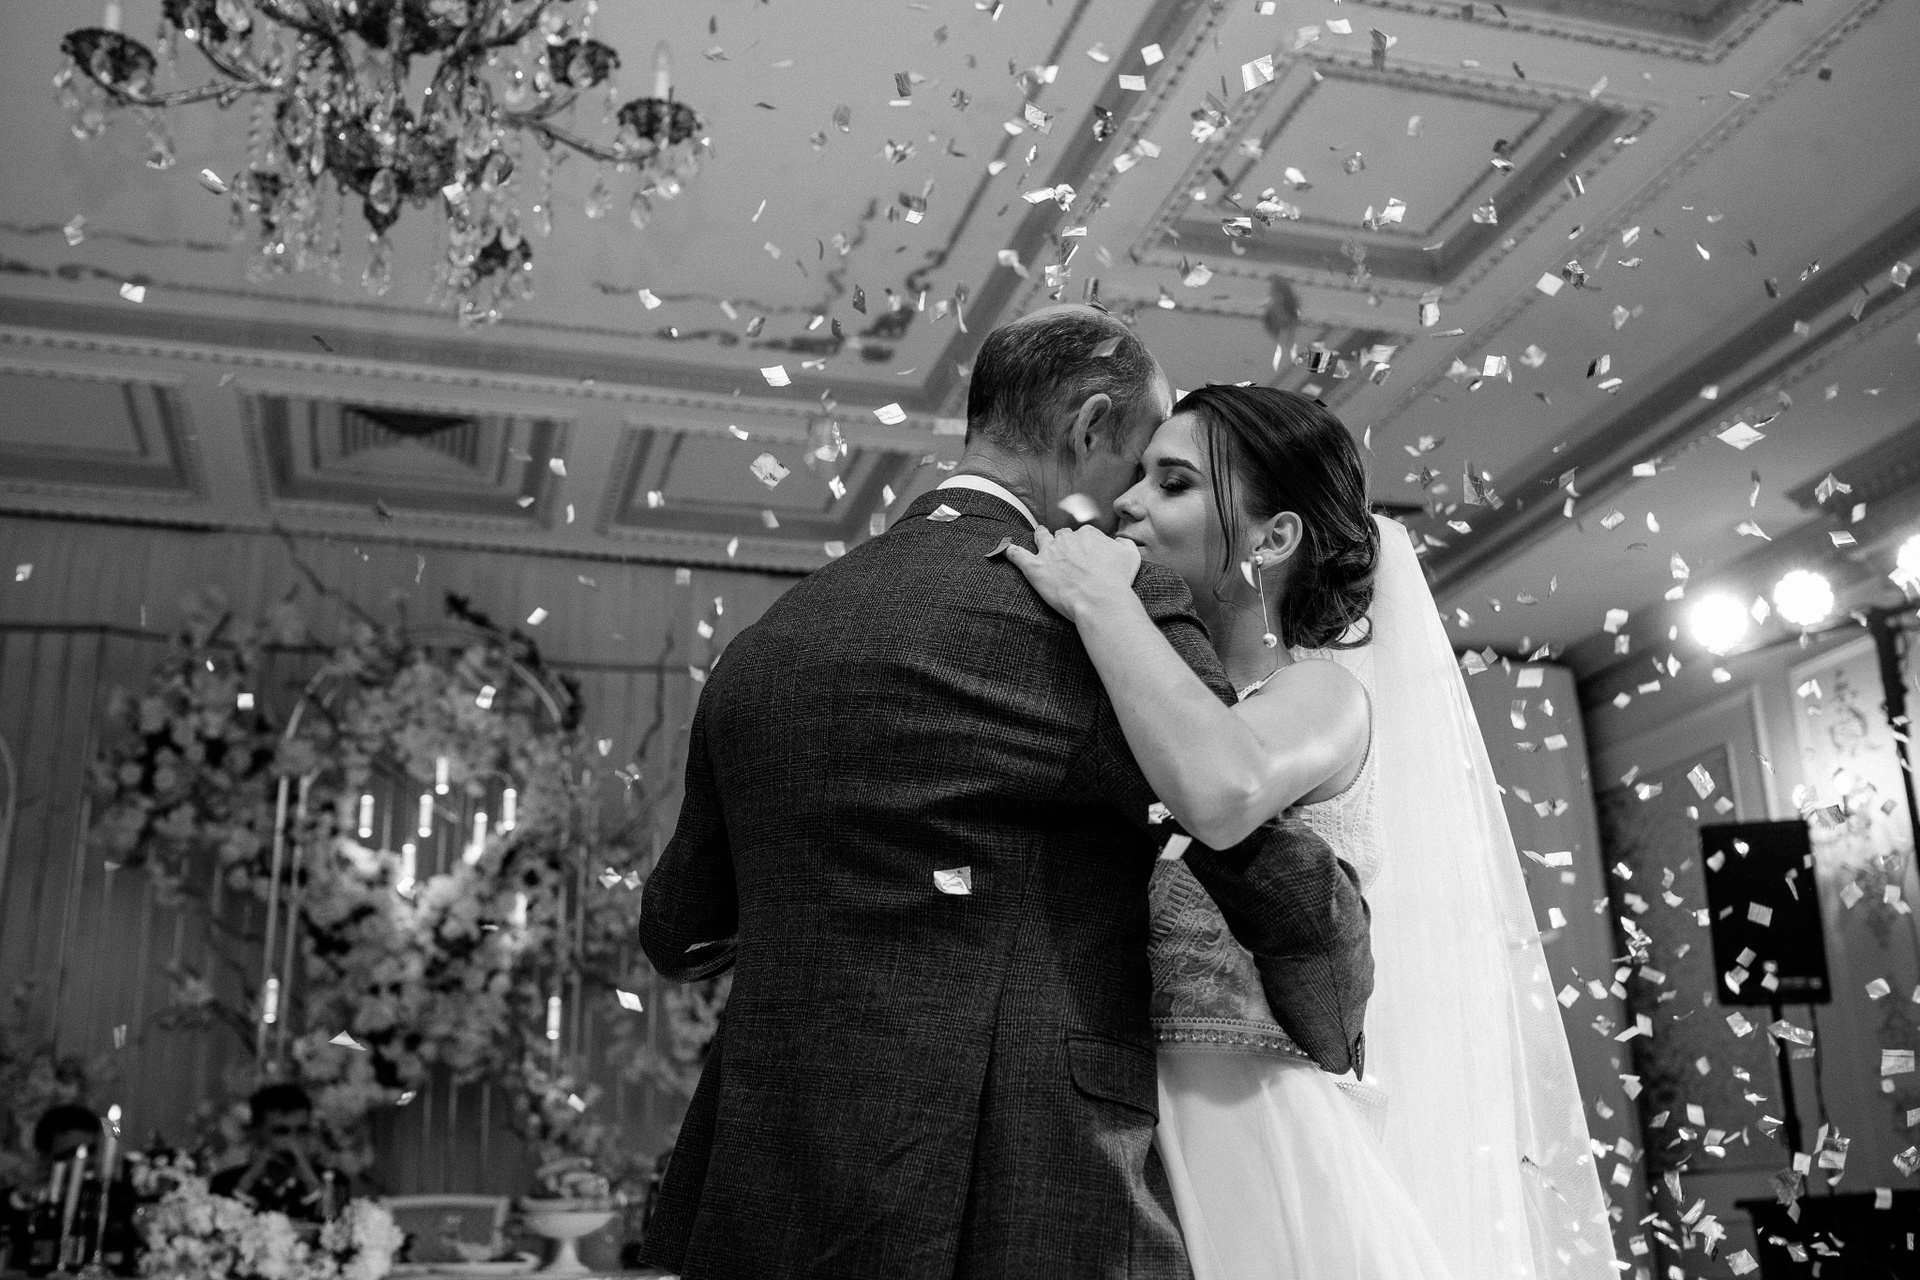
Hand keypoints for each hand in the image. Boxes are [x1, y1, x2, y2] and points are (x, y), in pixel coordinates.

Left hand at [1004, 524, 1141, 621]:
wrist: (1101, 600)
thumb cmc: (1118, 580)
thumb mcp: (1131, 556)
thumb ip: (1125, 544)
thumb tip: (1119, 541)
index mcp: (1087, 534)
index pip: (1083, 534)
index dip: (1083, 544)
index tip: (1085, 554)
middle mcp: (1067, 539)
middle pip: (1062, 535)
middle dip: (1063, 541)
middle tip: (1065, 552)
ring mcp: (1049, 553)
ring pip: (1041, 538)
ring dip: (1039, 536)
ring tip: (1037, 534)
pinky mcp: (1035, 568)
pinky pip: (1018, 555)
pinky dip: (1011, 551)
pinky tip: (1005, 549)